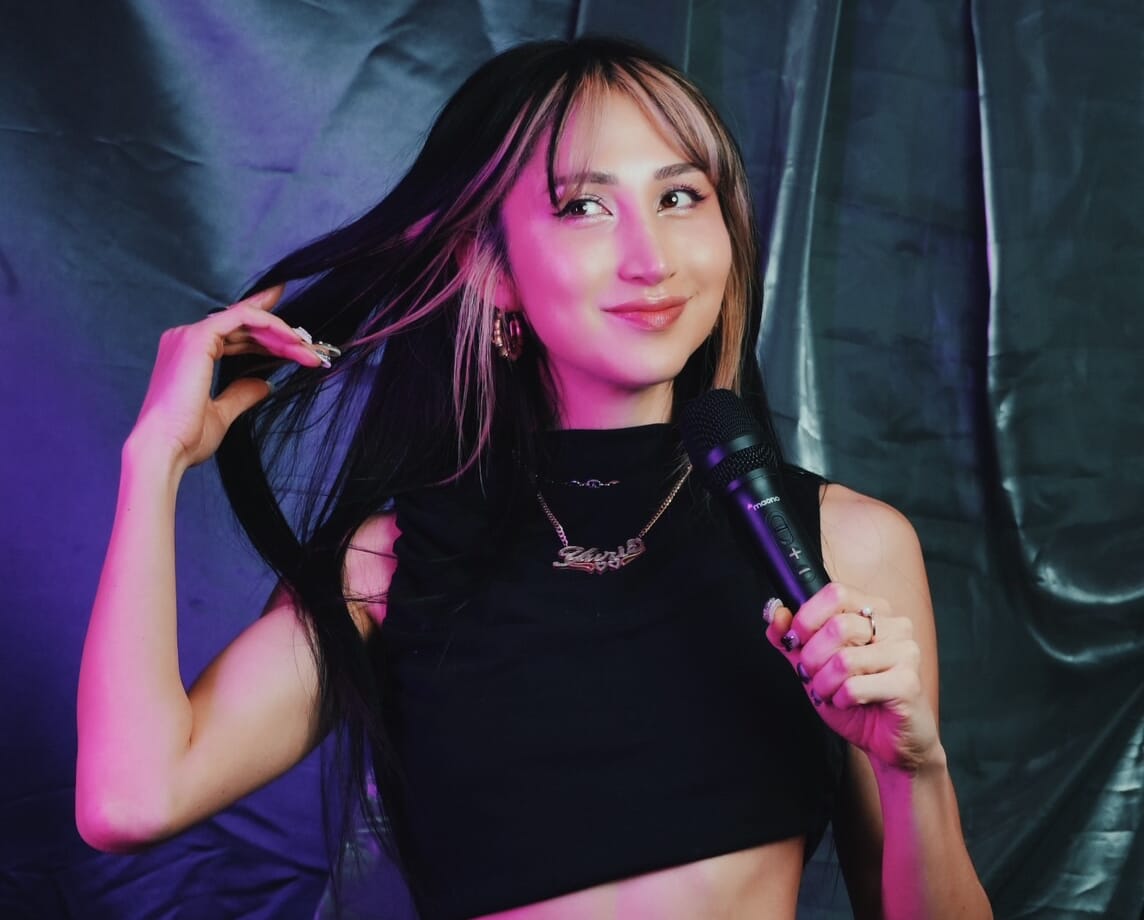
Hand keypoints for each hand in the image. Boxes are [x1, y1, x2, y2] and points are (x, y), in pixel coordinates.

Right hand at [132, 285, 325, 468]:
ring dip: (281, 334)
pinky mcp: (198, 337)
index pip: (234, 333)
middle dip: (280, 336)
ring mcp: (190, 335)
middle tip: (311, 350)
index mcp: (187, 354)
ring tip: (308, 352)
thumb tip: (264, 384)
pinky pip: (242, 318)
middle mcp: (185, 339)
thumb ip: (242, 393)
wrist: (165, 449)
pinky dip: (270, 325)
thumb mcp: (222, 413)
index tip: (295, 335)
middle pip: (243, 327)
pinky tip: (292, 340)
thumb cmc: (185, 438)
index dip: (265, 331)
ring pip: (246, 319)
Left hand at [764, 584, 938, 771]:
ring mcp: (905, 653)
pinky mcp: (908, 683)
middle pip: (837, 626)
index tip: (796, 639)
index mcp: (874, 612)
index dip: (807, 617)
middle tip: (811, 675)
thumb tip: (776, 613)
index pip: (836, 592)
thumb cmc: (855, 697)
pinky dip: (840, 699)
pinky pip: (856, 686)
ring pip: (844, 660)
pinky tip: (848, 703)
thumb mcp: (815, 663)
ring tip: (829, 692)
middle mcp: (895, 626)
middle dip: (812, 657)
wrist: (888, 740)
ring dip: (824, 683)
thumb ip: (792, 638)